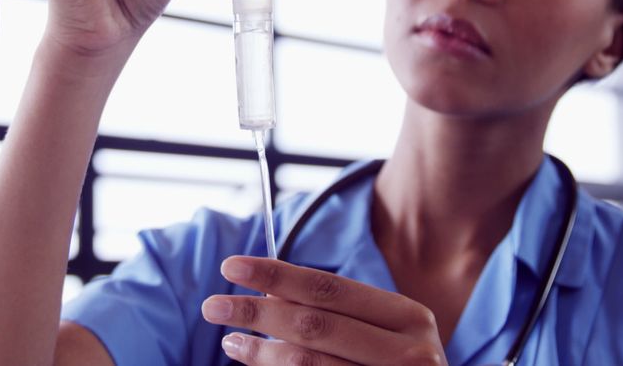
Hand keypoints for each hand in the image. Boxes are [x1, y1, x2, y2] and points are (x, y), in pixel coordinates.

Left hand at [201, 256, 446, 365]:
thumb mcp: (382, 334)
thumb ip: (335, 312)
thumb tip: (267, 293)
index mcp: (408, 317)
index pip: (328, 288)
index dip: (276, 275)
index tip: (231, 266)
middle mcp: (409, 354)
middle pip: (313, 325)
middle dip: (256, 313)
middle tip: (213, 306)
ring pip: (307, 365)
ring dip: (260, 353)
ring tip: (230, 340)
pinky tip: (257, 365)